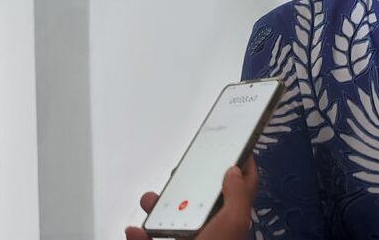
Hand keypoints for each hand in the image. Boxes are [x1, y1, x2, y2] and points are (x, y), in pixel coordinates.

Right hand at [125, 156, 257, 239]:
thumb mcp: (231, 224)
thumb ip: (236, 196)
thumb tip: (235, 171)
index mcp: (232, 224)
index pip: (242, 190)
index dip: (243, 168)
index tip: (237, 147)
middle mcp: (213, 235)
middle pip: (204, 202)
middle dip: (189, 184)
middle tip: (180, 172)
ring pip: (174, 222)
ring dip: (159, 208)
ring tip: (150, 198)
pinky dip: (141, 236)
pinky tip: (135, 230)